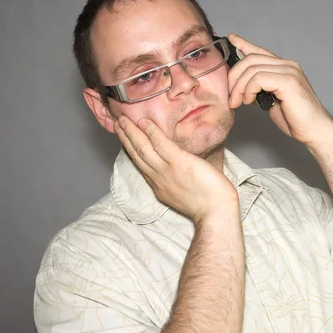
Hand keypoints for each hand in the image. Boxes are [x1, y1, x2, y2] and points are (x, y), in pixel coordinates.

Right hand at [114, 117, 238, 220]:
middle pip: (137, 155)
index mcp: (159, 186)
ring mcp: (167, 170)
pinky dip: (151, 132)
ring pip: (143, 148)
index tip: (125, 140)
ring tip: (123, 120)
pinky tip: (144, 122)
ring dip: (132, 132)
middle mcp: (158, 177)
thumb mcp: (183, 193)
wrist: (215, 211)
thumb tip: (176, 166)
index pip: (141, 165)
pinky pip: (161, 144)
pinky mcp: (179, 162)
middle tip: (117, 124)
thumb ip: (175, 180)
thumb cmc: (207, 203)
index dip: (130, 151)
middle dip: (125, 138)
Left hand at [227, 33, 332, 146]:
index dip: (244, 44)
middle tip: (230, 96)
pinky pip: (258, 78)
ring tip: (237, 103)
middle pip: (251, 59)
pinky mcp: (288, 81)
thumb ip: (261, 89)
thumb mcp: (272, 100)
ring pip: (252, 69)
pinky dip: (248, 90)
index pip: (260, 51)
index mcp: (284, 68)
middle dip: (234, 76)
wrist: (314, 130)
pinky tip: (249, 101)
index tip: (232, 39)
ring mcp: (289, 71)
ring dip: (238, 87)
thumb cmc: (295, 119)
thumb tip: (244, 86)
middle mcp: (287, 65)